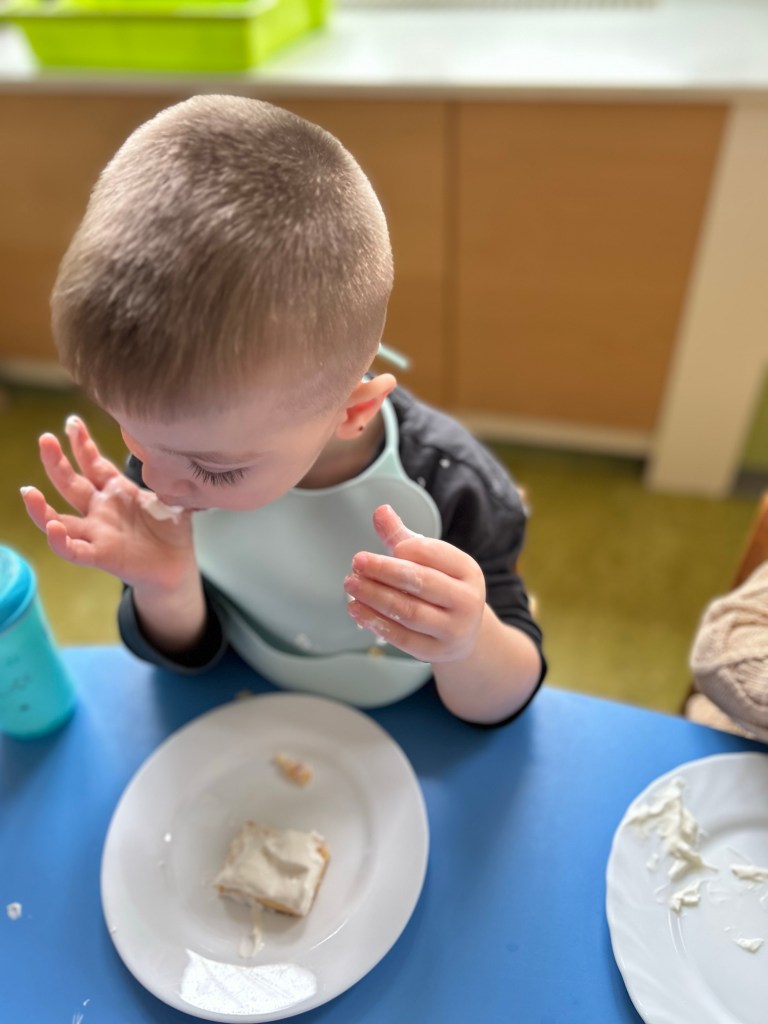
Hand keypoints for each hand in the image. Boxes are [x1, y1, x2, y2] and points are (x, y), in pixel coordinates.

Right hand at [21, 415, 195, 589]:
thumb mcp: (171, 498)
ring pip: (60, 520)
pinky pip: (73, 550)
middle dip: (56, 461)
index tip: (73, 422)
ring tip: (28, 491)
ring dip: (42, 508)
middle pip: (71, 484)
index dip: (82, 445)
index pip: (93, 464)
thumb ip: (170, 478)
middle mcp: (100, 509)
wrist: (177, 564)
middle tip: (45, 439)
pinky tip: (52, 528)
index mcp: (116, 491)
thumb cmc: (170, 529)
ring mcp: (98, 532)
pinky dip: (60, 541)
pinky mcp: (101, 555)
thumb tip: (179, 454)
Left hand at [344, 504, 486, 663]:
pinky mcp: (436, 652)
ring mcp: (454, 629)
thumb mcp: (430, 561)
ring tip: (350, 584)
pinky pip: (403, 638)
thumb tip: (380, 510)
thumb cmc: (442, 588)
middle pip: (421, 582)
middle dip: (385, 571)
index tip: (382, 547)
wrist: (464, 634)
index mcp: (468, 570)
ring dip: (375, 597)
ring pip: (409, 612)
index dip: (405, 549)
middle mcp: (467, 600)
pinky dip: (376, 622)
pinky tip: (355, 609)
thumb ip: (403, 538)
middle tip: (357, 562)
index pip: (435, 554)